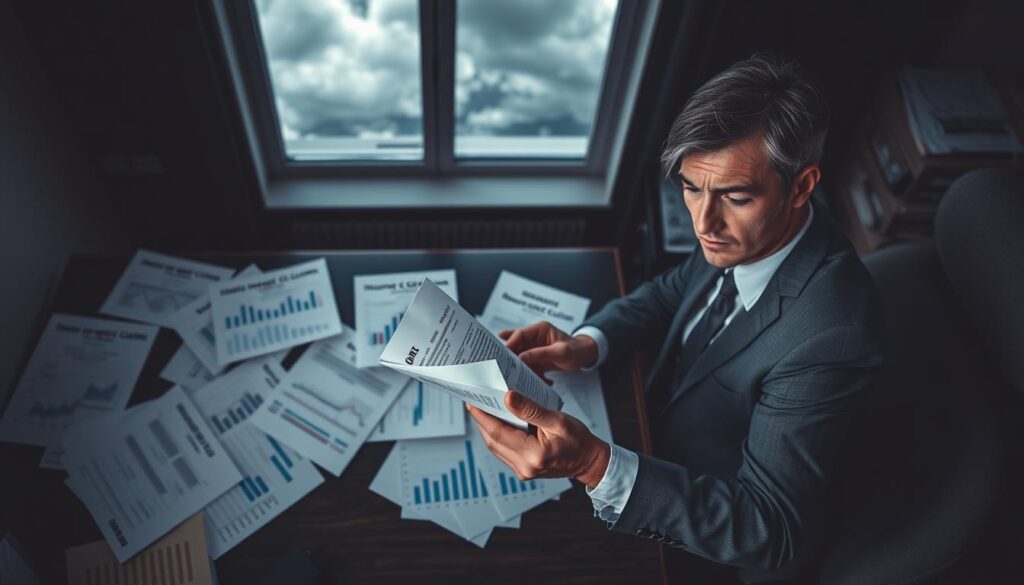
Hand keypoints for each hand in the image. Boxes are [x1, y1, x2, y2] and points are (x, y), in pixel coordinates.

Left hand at [467, 390, 609, 488]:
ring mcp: (522, 471)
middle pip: (493, 441)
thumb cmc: (578, 440)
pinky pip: (503, 451)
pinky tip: (498, 422)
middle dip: (482, 420)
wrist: (588, 461)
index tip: (472, 401)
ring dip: (488, 428)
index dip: (482, 416)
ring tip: (484, 408)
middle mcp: (524, 467)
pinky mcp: (522, 470)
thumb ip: (531, 409)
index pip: (499, 433)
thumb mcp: (557, 420)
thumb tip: (508, 398)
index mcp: (534, 455)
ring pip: (496, 447)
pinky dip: (499, 435)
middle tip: (475, 400)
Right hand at [500, 321, 598, 377]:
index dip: (510, 344)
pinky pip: (528, 366)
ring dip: (521, 369)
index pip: (519, 335)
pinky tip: (538, 381)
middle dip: (511, 359)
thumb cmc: (575, 350)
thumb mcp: (560, 352)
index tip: (502, 357)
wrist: (584, 356)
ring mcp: (534, 348)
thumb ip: (540, 354)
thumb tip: (521, 358)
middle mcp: (534, 338)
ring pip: (520, 358)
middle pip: (516, 347)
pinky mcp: (536, 358)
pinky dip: (530, 374)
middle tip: (503, 369)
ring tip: (521, 378)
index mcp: (539, 330)